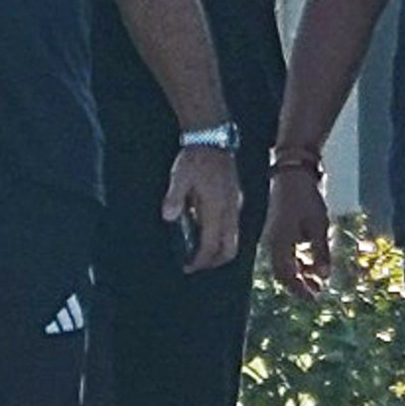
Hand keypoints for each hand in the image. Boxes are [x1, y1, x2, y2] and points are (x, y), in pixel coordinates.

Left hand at [162, 147, 240, 272]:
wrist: (213, 138)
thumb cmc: (195, 157)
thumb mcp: (180, 175)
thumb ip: (175, 197)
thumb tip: (169, 217)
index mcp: (217, 208)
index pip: (211, 246)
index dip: (200, 261)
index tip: (187, 267)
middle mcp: (230, 210)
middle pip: (229, 249)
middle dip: (214, 262)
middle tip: (196, 265)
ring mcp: (235, 204)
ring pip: (233, 238)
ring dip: (219, 249)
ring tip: (200, 250)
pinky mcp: (235, 198)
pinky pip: (233, 226)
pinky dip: (222, 236)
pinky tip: (205, 228)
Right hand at [264, 168, 331, 298]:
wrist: (293, 172)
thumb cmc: (306, 197)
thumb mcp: (318, 224)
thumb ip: (320, 251)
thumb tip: (324, 276)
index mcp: (279, 243)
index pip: (286, 276)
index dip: (300, 290)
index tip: (314, 299)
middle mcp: (272, 242)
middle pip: (282, 273)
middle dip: (299, 285)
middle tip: (317, 293)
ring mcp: (274, 235)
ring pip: (284, 264)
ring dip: (300, 274)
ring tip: (317, 280)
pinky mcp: (279, 229)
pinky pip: (286, 253)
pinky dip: (298, 261)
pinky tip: (311, 263)